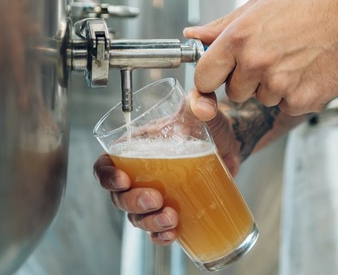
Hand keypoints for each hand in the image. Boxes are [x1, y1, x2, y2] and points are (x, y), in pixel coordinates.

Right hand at [93, 89, 240, 246]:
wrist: (230, 145)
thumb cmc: (207, 125)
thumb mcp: (202, 111)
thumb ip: (201, 100)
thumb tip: (202, 105)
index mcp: (135, 149)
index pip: (106, 165)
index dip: (107, 175)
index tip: (123, 179)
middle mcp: (139, 174)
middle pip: (119, 196)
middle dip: (132, 202)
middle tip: (155, 199)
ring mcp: (154, 195)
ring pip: (136, 217)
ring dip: (149, 222)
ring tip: (171, 218)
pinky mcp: (171, 210)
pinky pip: (156, 231)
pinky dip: (161, 236)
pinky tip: (173, 233)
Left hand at [185, 0, 337, 114]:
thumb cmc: (306, 10)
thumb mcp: (258, 7)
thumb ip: (221, 26)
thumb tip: (193, 36)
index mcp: (238, 38)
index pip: (203, 77)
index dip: (210, 79)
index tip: (219, 76)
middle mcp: (255, 62)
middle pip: (232, 93)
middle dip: (246, 81)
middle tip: (270, 59)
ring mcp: (278, 84)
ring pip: (260, 100)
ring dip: (272, 88)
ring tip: (292, 61)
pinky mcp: (299, 100)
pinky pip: (284, 107)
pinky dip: (293, 95)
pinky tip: (305, 73)